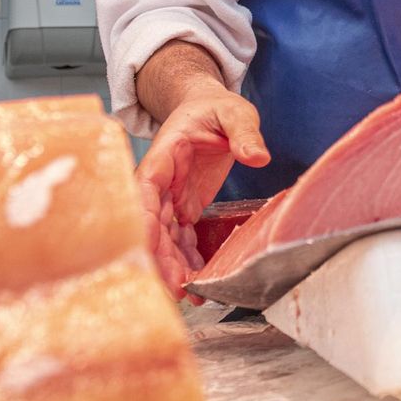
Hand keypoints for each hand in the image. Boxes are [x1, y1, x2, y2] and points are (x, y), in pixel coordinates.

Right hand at [135, 85, 267, 301]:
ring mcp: (172, 196)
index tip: (148, 246)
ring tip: (189, 294)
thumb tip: (257, 156)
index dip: (143, 218)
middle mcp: (162, 180)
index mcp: (165, 155)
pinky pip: (181, 237)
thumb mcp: (234, 111)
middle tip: (176, 286)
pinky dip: (187, 260)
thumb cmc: (214, 106)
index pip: (145, 188)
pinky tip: (197, 280)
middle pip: (152, 221)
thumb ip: (244, 132)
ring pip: (166, 236)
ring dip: (173, 265)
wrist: (208, 107)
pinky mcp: (184, 206)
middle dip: (160, 255)